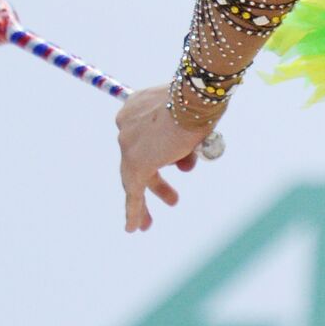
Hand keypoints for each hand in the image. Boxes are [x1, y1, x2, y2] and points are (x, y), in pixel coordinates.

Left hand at [115, 85, 210, 231]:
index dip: (158, 148)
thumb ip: (184, 134)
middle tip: (171, 190)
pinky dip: (134, 210)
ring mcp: (128, 144)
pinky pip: (133, 191)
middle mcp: (126, 124)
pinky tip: (135, 227)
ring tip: (174, 200)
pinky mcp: (135, 163)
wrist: (192, 98)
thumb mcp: (190, 116)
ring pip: (140, 173)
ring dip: (159, 188)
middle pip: (139, 154)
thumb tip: (185, 154)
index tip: (170, 156)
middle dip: (156, 173)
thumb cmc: (198, 101)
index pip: (144, 133)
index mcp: (137, 106)